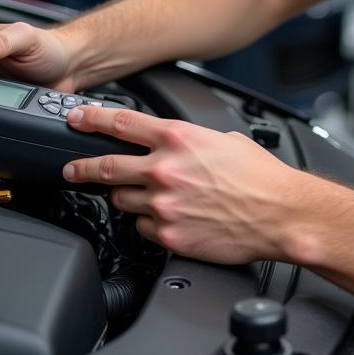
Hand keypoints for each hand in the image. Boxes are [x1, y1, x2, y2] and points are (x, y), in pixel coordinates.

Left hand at [63, 107, 306, 264]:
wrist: (280, 213)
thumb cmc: (261, 177)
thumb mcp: (224, 140)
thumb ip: (191, 141)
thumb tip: (176, 145)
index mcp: (179, 139)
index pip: (121, 123)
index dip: (91, 119)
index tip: (77, 119)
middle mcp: (166, 169)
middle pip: (106, 166)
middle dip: (83, 167)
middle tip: (73, 168)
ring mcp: (164, 204)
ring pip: (122, 200)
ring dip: (126, 196)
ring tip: (142, 196)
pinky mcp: (169, 235)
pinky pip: (143, 228)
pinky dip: (150, 222)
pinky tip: (168, 218)